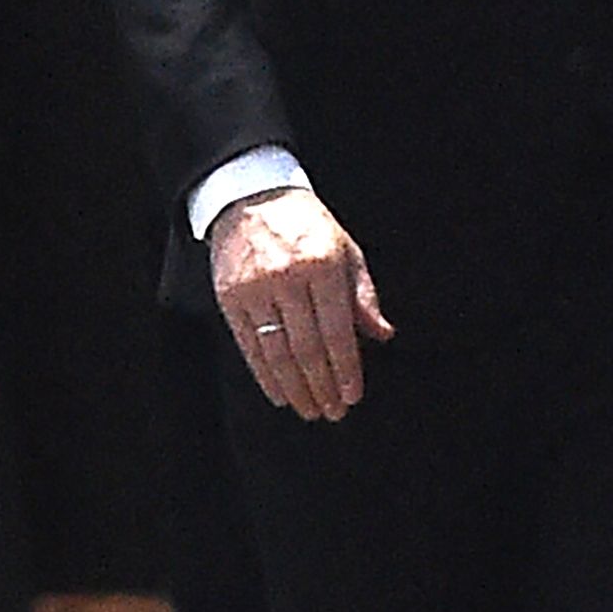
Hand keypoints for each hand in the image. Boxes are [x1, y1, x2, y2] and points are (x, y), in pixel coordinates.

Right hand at [209, 186, 391, 421]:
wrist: (254, 198)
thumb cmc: (309, 227)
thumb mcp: (346, 250)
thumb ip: (363, 294)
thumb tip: (383, 334)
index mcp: (321, 266)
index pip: (336, 331)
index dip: (345, 369)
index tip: (353, 396)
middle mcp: (286, 280)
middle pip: (306, 348)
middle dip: (322, 386)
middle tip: (334, 412)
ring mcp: (254, 291)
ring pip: (276, 353)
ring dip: (295, 388)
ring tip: (311, 410)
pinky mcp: (229, 300)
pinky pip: (248, 347)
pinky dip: (265, 376)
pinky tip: (280, 394)